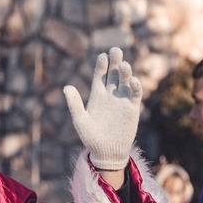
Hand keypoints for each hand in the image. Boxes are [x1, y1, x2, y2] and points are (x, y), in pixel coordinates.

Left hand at [63, 47, 142, 171]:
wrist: (106, 152)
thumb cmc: (90, 137)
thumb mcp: (80, 120)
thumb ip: (74, 104)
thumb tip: (66, 87)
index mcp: (97, 95)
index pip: (100, 75)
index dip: (101, 65)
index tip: (102, 56)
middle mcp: (110, 94)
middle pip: (114, 74)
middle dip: (115, 62)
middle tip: (116, 50)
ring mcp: (122, 100)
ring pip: (125, 81)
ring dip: (125, 72)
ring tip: (123, 65)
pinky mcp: (132, 108)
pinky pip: (135, 94)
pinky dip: (135, 87)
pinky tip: (133, 81)